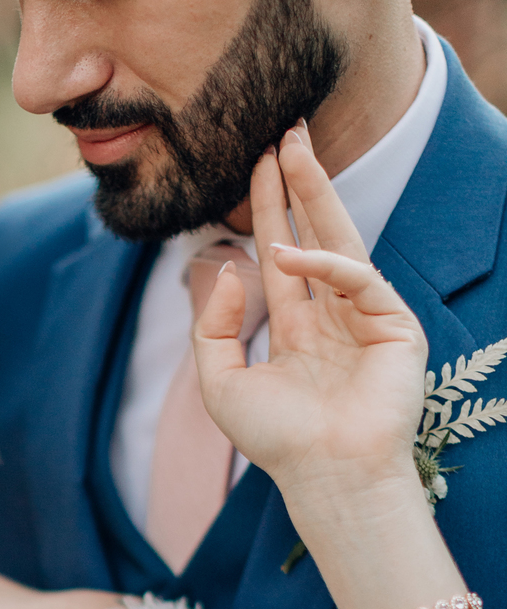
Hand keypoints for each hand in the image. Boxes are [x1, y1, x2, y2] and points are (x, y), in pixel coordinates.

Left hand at [194, 125, 428, 532]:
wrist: (324, 476)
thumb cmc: (277, 441)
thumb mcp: (220, 383)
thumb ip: (214, 326)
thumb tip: (229, 267)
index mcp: (297, 330)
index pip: (280, 256)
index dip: (267, 211)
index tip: (255, 165)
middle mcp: (332, 317)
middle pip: (313, 234)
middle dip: (297, 185)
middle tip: (283, 132)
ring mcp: (366, 318)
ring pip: (339, 240)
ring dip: (316, 193)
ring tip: (293, 148)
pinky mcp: (394, 325)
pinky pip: (358, 278)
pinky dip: (324, 264)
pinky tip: (288, 255)